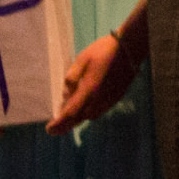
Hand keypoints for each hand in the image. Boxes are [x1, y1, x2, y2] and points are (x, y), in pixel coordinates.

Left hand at [50, 2, 149, 132]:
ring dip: (78, 118)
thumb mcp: (82, 60)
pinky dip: (89, 112)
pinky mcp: (116, 98)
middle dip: (66, 125)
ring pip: (90, 116)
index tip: (49, 130)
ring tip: (68, 116)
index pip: (70, 113)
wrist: (129, 49)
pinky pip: (99, 111)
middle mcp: (99, 100)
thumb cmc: (103, 51)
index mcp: (88, 90)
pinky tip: (85, 106)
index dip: (59, 123)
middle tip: (55, 128)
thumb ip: (72, 78)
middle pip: (79, 119)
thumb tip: (65, 94)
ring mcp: (109, 100)